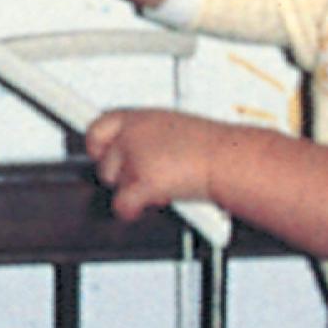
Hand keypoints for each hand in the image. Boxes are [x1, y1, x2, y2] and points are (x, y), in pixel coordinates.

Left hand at [87, 108, 215, 220]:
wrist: (230, 159)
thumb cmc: (213, 147)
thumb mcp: (175, 129)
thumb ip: (148, 138)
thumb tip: (133, 153)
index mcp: (142, 117)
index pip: (98, 128)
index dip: (97, 145)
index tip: (99, 154)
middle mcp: (134, 133)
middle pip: (103, 163)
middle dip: (120, 175)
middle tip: (143, 178)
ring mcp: (136, 156)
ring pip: (113, 185)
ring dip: (133, 191)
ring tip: (163, 186)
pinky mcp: (142, 181)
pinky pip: (121, 205)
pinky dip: (133, 210)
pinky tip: (155, 202)